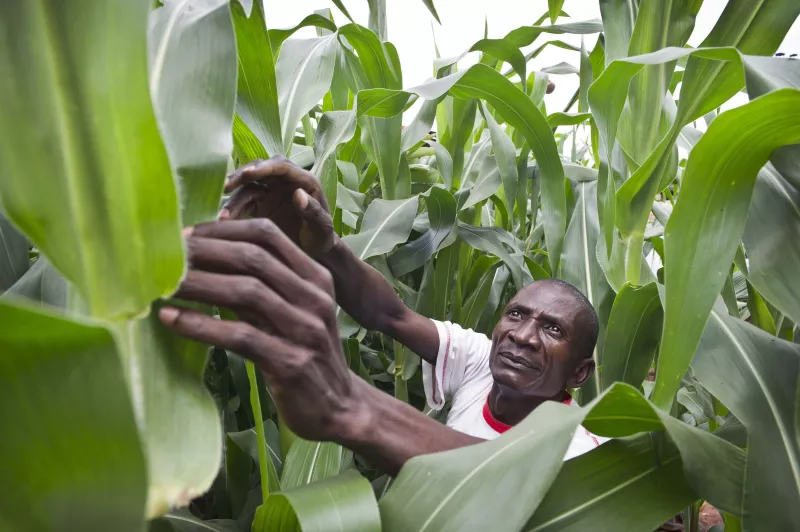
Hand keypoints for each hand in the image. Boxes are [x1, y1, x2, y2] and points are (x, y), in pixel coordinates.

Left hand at [159, 219, 364, 441]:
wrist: (340, 407)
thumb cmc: (307, 355)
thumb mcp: (293, 312)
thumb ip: (263, 287)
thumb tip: (205, 264)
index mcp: (316, 278)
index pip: (267, 235)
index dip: (223, 231)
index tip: (185, 235)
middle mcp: (314, 298)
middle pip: (253, 258)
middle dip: (204, 252)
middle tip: (163, 254)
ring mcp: (305, 330)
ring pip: (245, 291)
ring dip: (197, 284)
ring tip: (162, 284)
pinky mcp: (291, 362)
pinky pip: (239, 336)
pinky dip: (200, 325)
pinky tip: (170, 320)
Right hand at [220, 156, 335, 258]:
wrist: (314, 252)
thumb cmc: (322, 238)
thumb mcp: (323, 228)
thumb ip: (314, 212)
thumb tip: (298, 194)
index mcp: (303, 180)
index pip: (282, 166)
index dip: (264, 167)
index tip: (249, 173)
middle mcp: (284, 181)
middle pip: (259, 169)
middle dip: (242, 176)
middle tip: (227, 186)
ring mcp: (269, 192)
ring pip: (247, 187)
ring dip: (233, 198)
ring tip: (222, 216)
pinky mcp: (257, 205)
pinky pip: (242, 203)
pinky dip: (232, 211)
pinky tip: (223, 222)